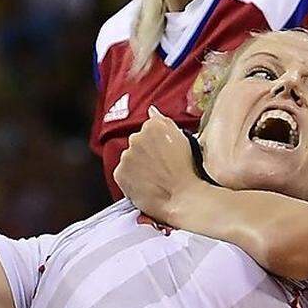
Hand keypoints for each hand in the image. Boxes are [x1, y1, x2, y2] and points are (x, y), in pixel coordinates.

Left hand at [115, 106, 204, 221]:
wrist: (183, 197)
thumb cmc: (187, 170)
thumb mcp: (183, 138)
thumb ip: (163, 121)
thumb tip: (151, 110)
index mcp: (153, 125)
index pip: (149, 129)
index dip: (158, 143)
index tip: (165, 153)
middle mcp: (136, 137)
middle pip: (138, 142)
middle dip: (146, 153)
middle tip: (161, 166)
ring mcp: (127, 156)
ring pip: (130, 158)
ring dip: (138, 165)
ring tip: (154, 178)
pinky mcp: (120, 173)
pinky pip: (123, 173)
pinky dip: (131, 179)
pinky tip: (146, 185)